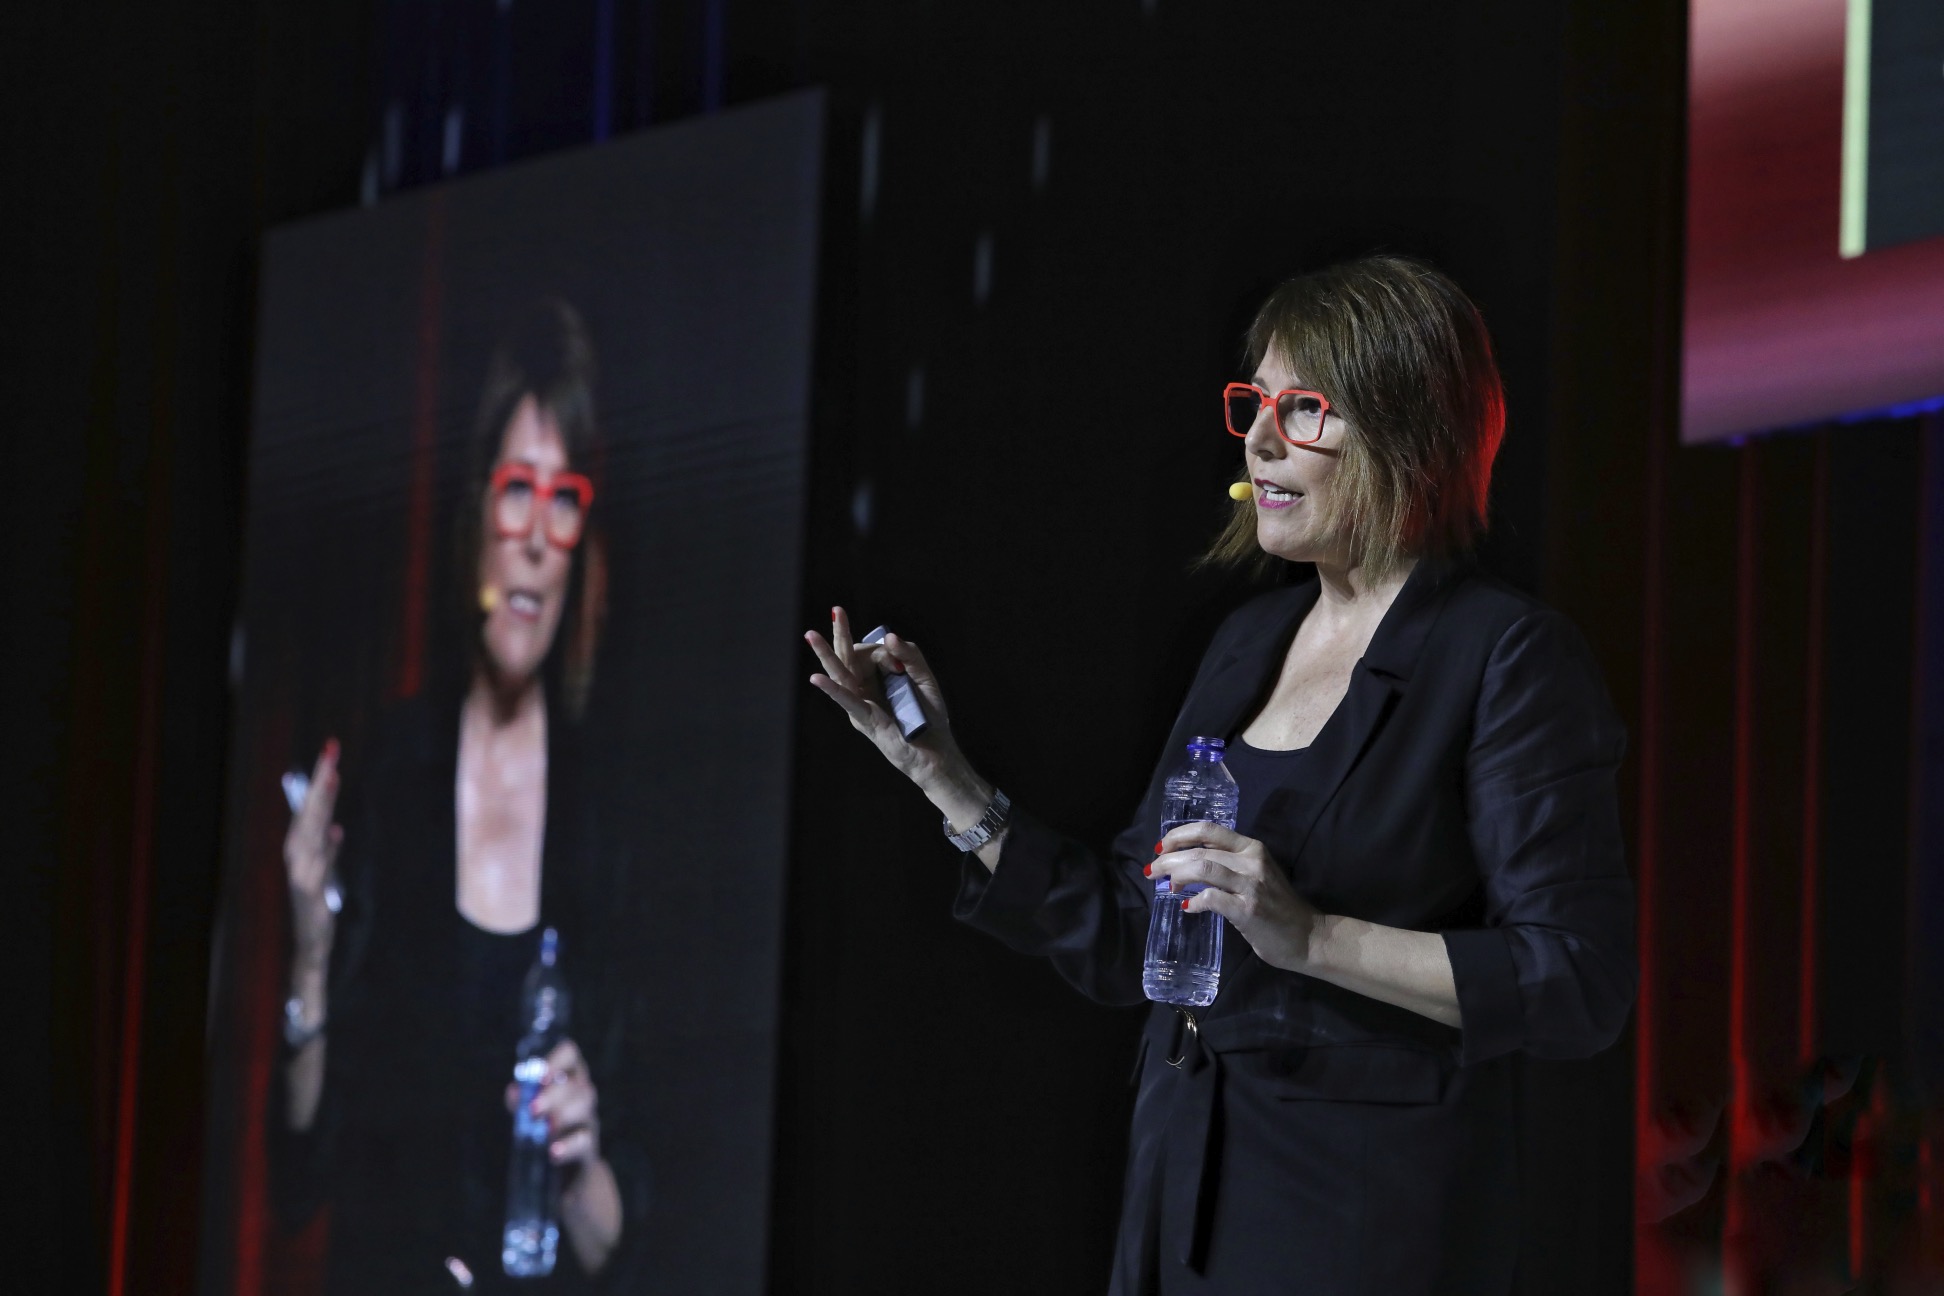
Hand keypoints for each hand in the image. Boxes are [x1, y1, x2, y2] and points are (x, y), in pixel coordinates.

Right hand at [283, 738, 343, 967]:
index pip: (309, 804)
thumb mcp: (325, 871)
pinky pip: (321, 865)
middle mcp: (296, 853)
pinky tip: (335, 833)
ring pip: (313, 830)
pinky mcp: (311, 891)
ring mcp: (301, 871)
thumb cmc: (318, 904)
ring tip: (331, 779)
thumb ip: (329, 851)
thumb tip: (335, 829)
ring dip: (321, 805)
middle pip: (310, 810)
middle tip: (332, 751)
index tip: (332, 749)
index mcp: (299, 845)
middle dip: (320, 780)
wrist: (312, 940)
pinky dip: (327, 850)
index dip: (319, 777)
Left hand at [506, 1038, 602, 1173]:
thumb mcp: (532, 1113)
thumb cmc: (547, 1131)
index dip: (557, 1060)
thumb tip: (514, 1091)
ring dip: (563, 1115)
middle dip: (554, 1096)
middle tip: (533, 1110)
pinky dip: (568, 1147)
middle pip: (577, 1084)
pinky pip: (583, 1142)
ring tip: (546, 1129)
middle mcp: (582, 1094)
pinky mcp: (589, 1147)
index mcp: (567, 1078)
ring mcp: (588, 1121)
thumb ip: (522, 1102)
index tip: (541, 1076)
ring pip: (584, 1108)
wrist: (568, 1171)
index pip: (570, 1056)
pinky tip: (553, 1152)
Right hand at [804, 605, 959, 786]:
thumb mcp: (924, 678)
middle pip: (847, 657)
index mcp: (876, 679)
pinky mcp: (865, 720)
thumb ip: (910, 656)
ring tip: (811, 635)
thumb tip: (889, 637)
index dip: (883, 651)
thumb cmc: (929, 717)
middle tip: (837, 610)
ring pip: (841, 674)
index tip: (899, 664)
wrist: (936, 751)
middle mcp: (864, 690)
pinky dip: (832, 689)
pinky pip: (847, 701)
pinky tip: (817, 678)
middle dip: (841, 633)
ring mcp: (861, 705)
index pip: (869, 653)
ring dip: (826, 654)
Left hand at [1150, 822, 1320, 972]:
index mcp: (1251, 848)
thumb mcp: (1255, 874)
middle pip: (1199, 850)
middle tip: (1154, 870)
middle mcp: (1251, 861)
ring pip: (1202, 868)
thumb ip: (1227, 865)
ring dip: (1176, 875)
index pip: (1209, 830)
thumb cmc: (1278, 906)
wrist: (1307, 936)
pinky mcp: (1247, 910)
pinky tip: (1187, 907)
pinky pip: (1210, 899)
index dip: (1179, 834)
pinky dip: (1193, 902)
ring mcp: (1250, 885)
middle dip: (1169, 858)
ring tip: (1166, 885)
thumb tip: (1184, 867)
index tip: (1162, 846)